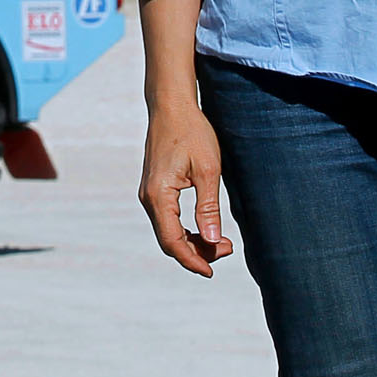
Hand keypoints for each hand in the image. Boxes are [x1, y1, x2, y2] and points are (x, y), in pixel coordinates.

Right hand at [139, 98, 235, 275]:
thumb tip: (213, 241)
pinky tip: (205, 228)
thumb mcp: (208, 170)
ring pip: (168, 231)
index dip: (192, 260)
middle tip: (227, 250)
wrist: (171, 106)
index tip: (212, 271)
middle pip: (168, 240)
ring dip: (192, 241)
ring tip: (221, 242)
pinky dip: (185, 229)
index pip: (172, 241)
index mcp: (158, 195)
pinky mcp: (154, 188)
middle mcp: (148, 197)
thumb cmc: (192, 132)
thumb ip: (209, 208)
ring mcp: (149, 193)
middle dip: (196, 252)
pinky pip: (167, 219)